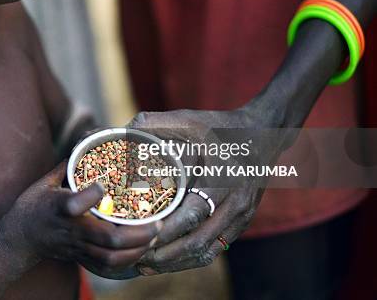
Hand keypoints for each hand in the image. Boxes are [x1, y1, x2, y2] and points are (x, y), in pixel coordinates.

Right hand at [1, 161, 161, 275]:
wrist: (18, 240)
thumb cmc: (33, 205)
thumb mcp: (46, 181)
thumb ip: (70, 163)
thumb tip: (90, 138)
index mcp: (58, 207)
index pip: (73, 205)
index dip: (90, 196)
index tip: (104, 184)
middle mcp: (70, 229)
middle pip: (106, 238)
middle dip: (136, 233)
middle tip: (156, 221)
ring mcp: (76, 247)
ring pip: (110, 256)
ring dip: (137, 248)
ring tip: (154, 235)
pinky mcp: (80, 258)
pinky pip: (107, 265)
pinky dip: (128, 259)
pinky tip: (142, 249)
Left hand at [128, 104, 292, 273]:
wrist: (263, 133)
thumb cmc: (220, 126)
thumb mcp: (189, 119)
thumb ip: (154, 124)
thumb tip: (120, 132)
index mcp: (222, 178)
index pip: (192, 214)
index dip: (165, 231)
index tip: (139, 236)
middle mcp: (236, 203)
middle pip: (198, 241)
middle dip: (164, 254)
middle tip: (135, 256)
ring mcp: (241, 216)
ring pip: (207, 251)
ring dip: (176, 262)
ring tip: (146, 265)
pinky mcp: (241, 223)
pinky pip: (216, 249)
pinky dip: (191, 259)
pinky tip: (168, 260)